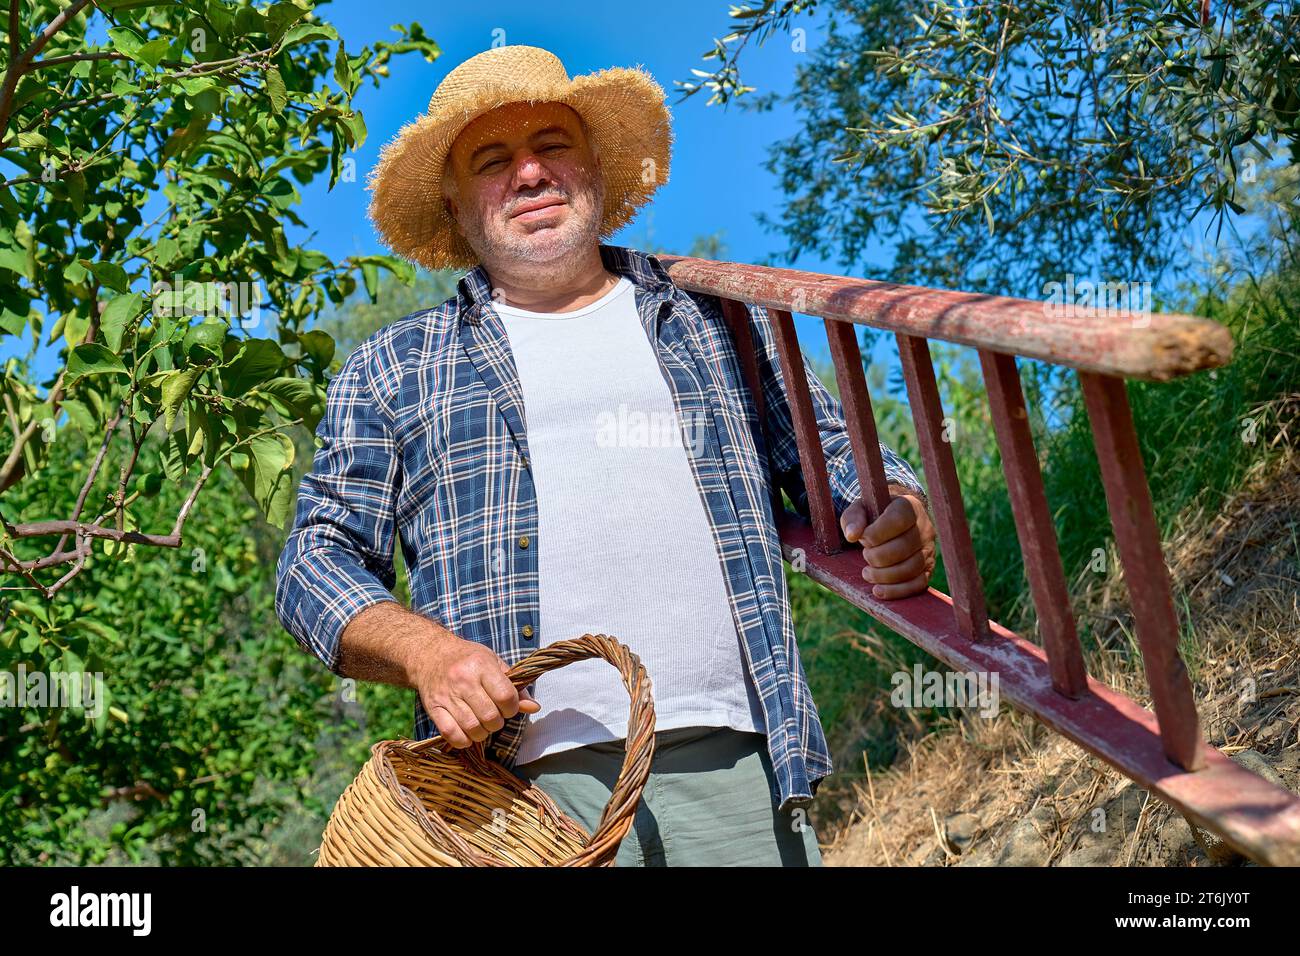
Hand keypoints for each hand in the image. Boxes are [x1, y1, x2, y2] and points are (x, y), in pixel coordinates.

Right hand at [410, 631, 540, 747]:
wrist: (431, 653)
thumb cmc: (468, 658)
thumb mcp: (493, 662)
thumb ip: (514, 686)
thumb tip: (534, 707)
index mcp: (481, 665)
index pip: (506, 696)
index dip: (513, 707)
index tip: (508, 706)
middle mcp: (463, 680)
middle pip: (491, 716)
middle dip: (498, 722)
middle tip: (494, 715)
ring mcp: (446, 695)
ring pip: (473, 728)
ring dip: (483, 733)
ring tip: (482, 723)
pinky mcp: (433, 708)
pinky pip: (451, 734)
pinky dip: (463, 740)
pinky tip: (468, 733)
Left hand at [839, 485, 936, 599]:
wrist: (894, 522)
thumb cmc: (874, 515)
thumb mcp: (861, 509)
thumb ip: (853, 518)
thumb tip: (852, 535)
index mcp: (909, 507)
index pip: (897, 520)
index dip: (876, 533)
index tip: (862, 538)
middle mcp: (924, 527)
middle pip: (904, 547)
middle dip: (877, 556)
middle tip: (865, 555)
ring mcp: (929, 549)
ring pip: (911, 568)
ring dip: (884, 576)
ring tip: (867, 574)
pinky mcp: (928, 568)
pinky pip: (918, 584)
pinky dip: (897, 591)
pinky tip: (879, 590)